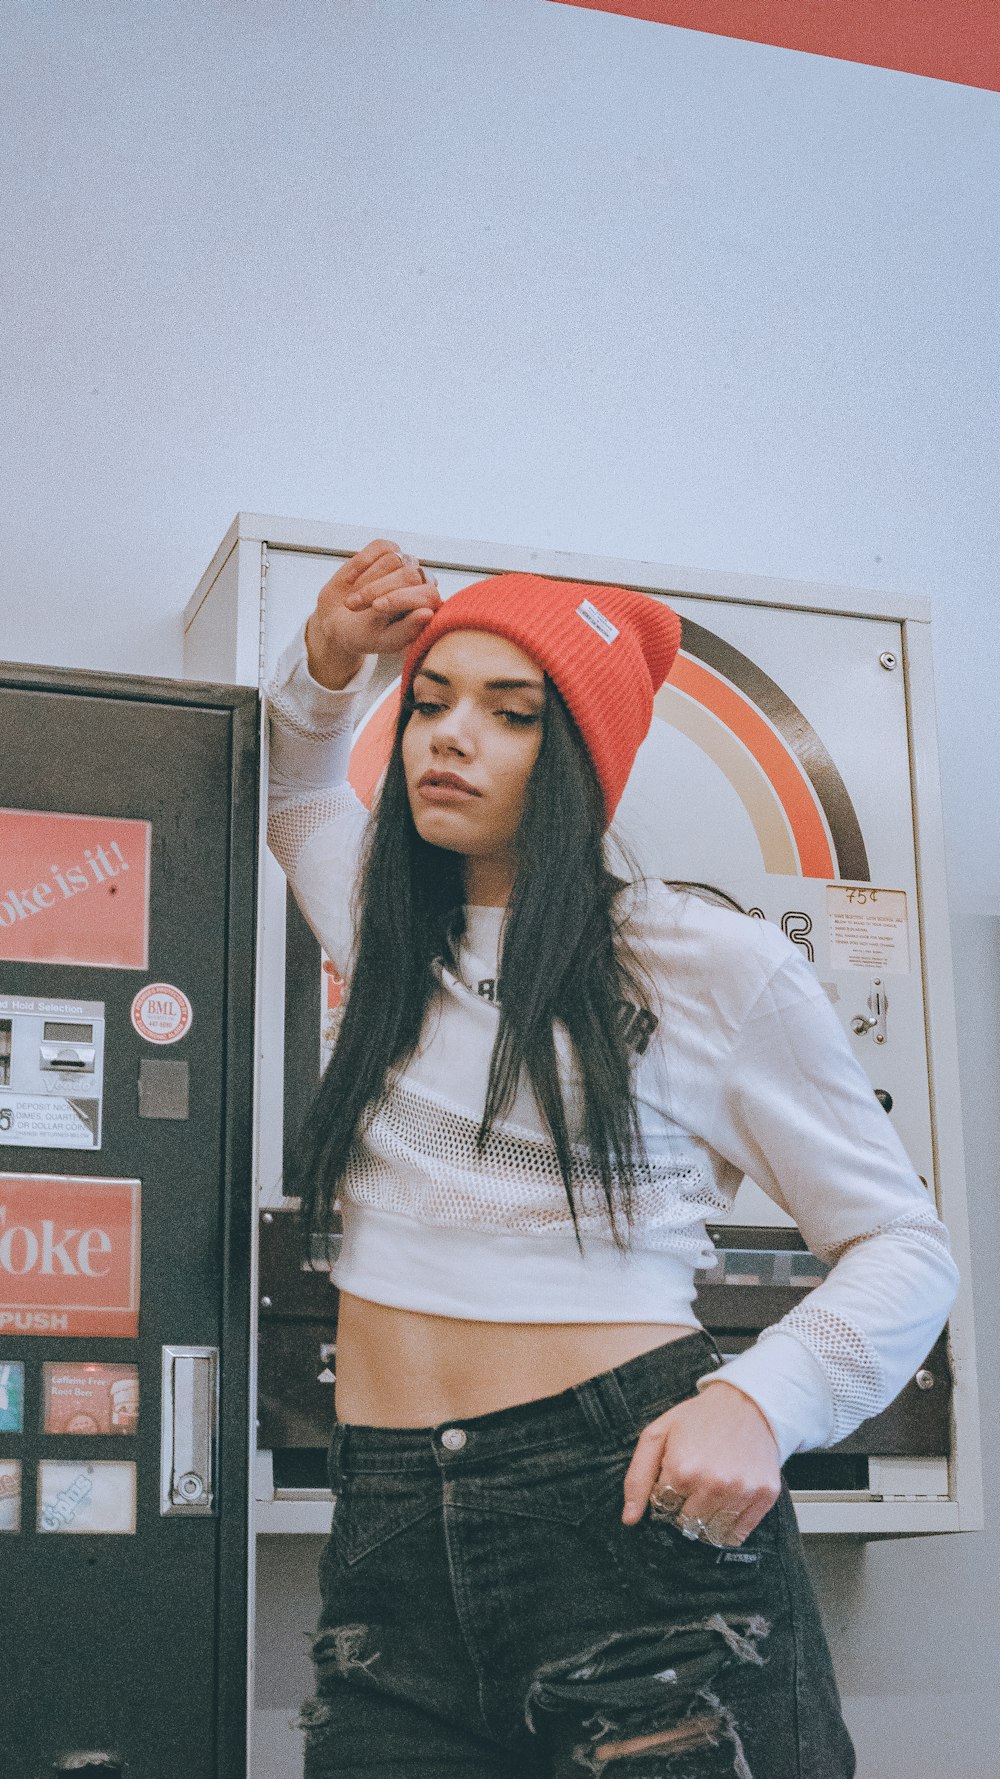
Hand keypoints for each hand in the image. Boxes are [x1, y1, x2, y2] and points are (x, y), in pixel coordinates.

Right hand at [305, 537, 441, 688]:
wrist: (336, 620)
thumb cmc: (363, 636)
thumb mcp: (383, 639)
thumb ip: (407, 629)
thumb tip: (428, 613)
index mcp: (428, 608)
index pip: (427, 595)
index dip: (401, 599)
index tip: (376, 607)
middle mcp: (422, 583)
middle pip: (409, 575)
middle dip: (378, 590)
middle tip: (353, 605)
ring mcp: (406, 564)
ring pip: (393, 559)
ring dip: (367, 580)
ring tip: (352, 600)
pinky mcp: (388, 551)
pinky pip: (380, 547)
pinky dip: (362, 562)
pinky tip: (351, 580)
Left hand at [621, 1381, 780, 1544]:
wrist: (747, 1403)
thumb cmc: (699, 1418)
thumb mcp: (658, 1434)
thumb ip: (637, 1477)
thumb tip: (629, 1518)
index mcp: (682, 1470)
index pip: (663, 1510)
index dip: (666, 1496)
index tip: (674, 1483)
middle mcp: (713, 1485)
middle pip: (687, 1525)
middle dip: (685, 1509)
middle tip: (693, 1486)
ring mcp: (741, 1492)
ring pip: (712, 1533)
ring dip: (707, 1519)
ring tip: (710, 1492)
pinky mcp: (764, 1496)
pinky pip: (739, 1534)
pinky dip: (729, 1527)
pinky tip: (727, 1502)